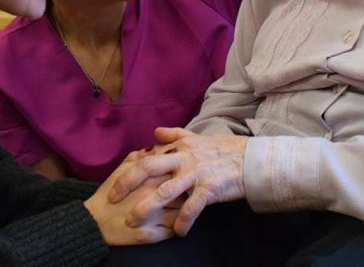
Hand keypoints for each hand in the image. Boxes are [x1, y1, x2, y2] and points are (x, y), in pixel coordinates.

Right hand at [84, 152, 177, 245]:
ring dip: (184, 212)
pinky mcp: (149, 236)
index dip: (182, 174)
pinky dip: (177, 229)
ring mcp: (152, 216)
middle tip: (185, 195)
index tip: (182, 177)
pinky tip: (175, 226)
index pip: (176, 171)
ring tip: (181, 211)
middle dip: (187, 193)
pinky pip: (173, 232)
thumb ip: (141, 157)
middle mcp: (152, 195)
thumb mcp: (122, 169)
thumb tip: (159, 148)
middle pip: (184, 192)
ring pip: (181, 213)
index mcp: (148, 177)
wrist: (94, 220)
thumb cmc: (109, 193)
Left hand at [108, 127, 247, 235]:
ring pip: (165, 192)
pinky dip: (183, 222)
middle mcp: (183, 160)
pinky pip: (191, 209)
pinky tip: (177, 232)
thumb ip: (175, 135)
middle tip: (114, 201)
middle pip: (148, 170)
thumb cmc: (222, 149)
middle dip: (127, 185)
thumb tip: (155, 132)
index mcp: (178, 149)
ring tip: (134, 220)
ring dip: (147, 207)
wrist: (250, 159)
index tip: (113, 185)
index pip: (146, 158)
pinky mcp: (209, 190)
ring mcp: (195, 175)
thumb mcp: (197, 138)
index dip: (127, 171)